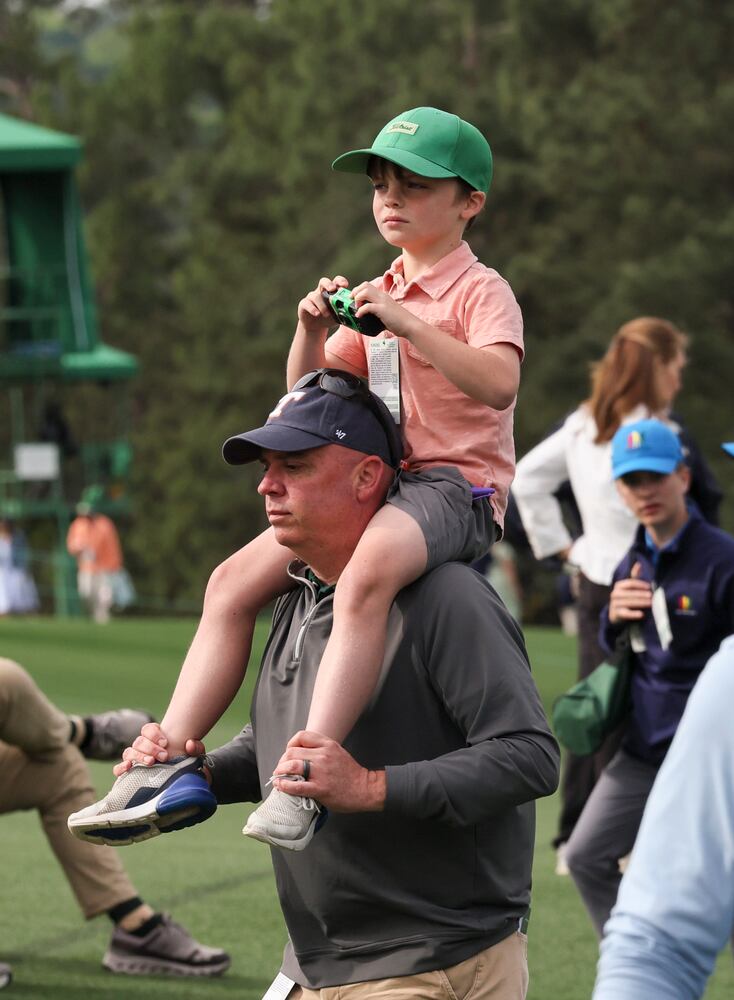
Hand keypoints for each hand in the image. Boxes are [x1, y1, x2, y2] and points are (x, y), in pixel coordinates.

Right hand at [112, 723, 204, 775]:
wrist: (183, 778)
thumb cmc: (186, 762)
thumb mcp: (194, 754)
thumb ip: (196, 747)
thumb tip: (189, 744)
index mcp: (156, 738)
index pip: (147, 728)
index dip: (154, 734)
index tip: (165, 742)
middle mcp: (143, 746)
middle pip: (139, 740)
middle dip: (151, 747)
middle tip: (164, 756)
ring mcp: (135, 758)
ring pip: (129, 751)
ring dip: (139, 756)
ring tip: (151, 762)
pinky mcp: (130, 772)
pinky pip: (118, 768)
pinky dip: (121, 767)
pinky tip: (128, 768)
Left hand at [271, 730, 385, 812]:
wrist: (365, 788)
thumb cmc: (350, 772)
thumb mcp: (337, 751)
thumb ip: (320, 749)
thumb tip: (300, 753)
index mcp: (328, 744)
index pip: (301, 736)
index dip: (290, 744)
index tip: (289, 753)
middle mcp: (323, 755)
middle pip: (292, 752)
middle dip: (282, 761)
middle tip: (282, 768)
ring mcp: (321, 772)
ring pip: (292, 766)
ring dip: (281, 771)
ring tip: (279, 776)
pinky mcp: (320, 788)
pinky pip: (297, 786)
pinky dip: (285, 785)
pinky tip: (281, 786)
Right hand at [297, 275, 348, 334]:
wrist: (316, 326)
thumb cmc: (329, 317)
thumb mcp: (339, 314)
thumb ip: (346, 311)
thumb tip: (358, 311)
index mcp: (331, 291)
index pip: (336, 281)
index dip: (340, 281)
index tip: (345, 285)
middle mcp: (321, 291)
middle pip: (323, 281)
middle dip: (328, 284)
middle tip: (333, 289)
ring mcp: (311, 297)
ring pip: (315, 296)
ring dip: (322, 304)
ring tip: (327, 314)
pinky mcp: (304, 304)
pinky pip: (307, 303)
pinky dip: (312, 308)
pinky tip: (317, 314)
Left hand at [351, 281, 416, 338]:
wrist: (410, 326)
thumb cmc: (400, 322)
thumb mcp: (387, 314)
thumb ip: (379, 314)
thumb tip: (370, 319)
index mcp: (383, 296)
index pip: (368, 286)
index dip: (359, 290)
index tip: (354, 299)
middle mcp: (382, 296)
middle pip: (365, 285)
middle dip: (355, 291)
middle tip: (351, 301)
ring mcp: (383, 302)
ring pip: (365, 291)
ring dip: (357, 298)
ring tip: (356, 307)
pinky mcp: (383, 310)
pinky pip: (367, 306)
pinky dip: (360, 310)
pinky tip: (359, 316)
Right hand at [608, 562, 651, 623]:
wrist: (617, 613)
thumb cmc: (627, 597)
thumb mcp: (630, 587)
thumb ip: (635, 576)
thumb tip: (638, 564)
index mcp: (619, 585)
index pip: (630, 582)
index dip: (640, 584)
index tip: (649, 587)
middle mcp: (614, 594)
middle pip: (629, 593)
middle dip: (641, 594)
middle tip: (651, 596)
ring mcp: (614, 604)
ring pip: (628, 602)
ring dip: (640, 603)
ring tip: (650, 603)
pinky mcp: (615, 614)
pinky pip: (625, 613)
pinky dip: (633, 614)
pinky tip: (642, 614)